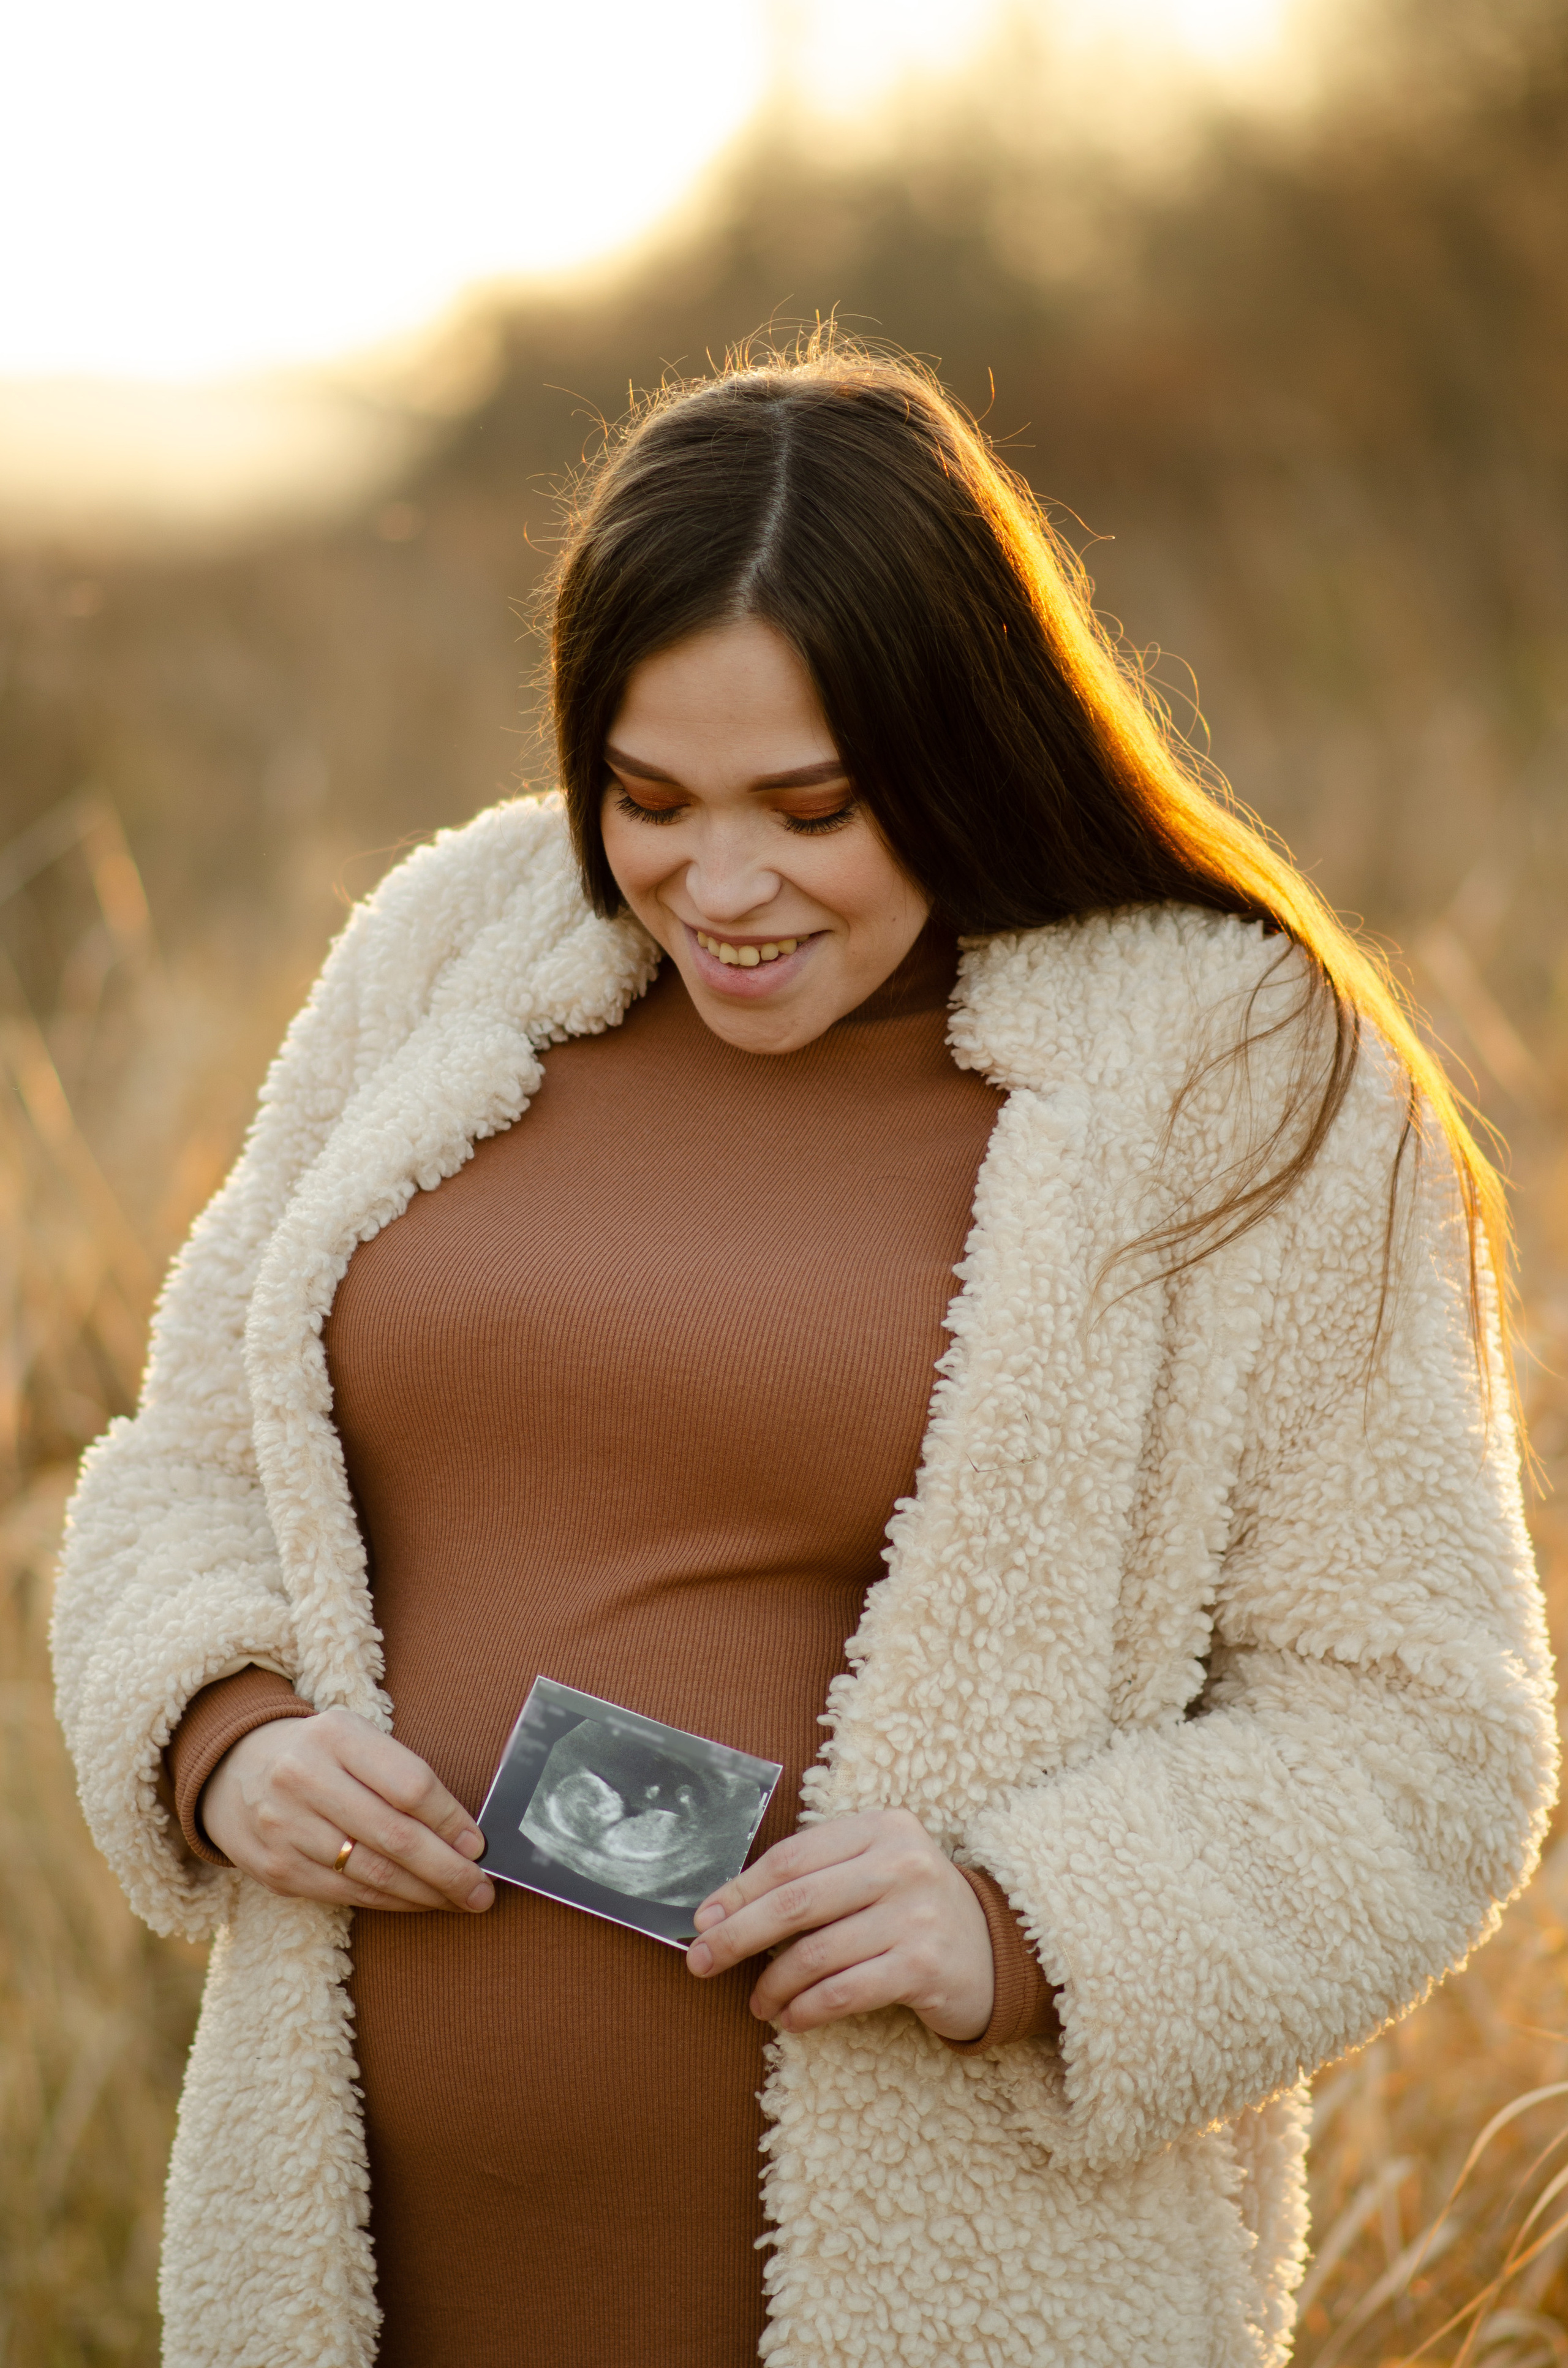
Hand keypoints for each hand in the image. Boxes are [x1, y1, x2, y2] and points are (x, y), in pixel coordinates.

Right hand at [200, 1709, 494, 1914]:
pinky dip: (390, 1903)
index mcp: (336, 1735)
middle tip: (482, 1891)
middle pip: (394, 1836)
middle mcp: (304, 1778)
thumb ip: (403, 1775)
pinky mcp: (275, 1869)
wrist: (234, 1768)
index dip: (451, 1821)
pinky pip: (346, 1895)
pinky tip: (417, 1903)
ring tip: (459, 1901)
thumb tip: (465, 1836)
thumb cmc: (321, 1754)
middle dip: (447, 1870)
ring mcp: (285, 1827)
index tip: (480, 1846)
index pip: (409, 1785)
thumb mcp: (357, 1738)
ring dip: (424, 1894)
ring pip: (372, 1874)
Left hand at [684, 1808, 993, 2041]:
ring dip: (772, 1983)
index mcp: (882, 1827)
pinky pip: (843, 1991)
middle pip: (795, 1903)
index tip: (702, 1917)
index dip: (740, 1889)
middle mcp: (901, 1863)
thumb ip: (819, 1877)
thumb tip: (728, 1910)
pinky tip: (790, 2018)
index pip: (792, 1857)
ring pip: (815, 1953)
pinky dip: (806, 2008)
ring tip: (757, 2001)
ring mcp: (915, 1915)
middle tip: (700, 1961)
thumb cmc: (912, 1909)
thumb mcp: (875, 1871)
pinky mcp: (924, 1966)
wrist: (997, 1952)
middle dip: (737, 1935)